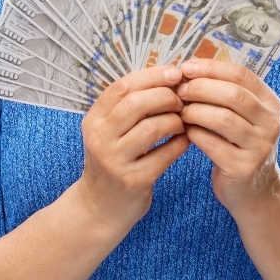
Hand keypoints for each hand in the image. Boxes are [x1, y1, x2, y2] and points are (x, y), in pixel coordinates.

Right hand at [77, 66, 189, 230]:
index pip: (122, 87)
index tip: (175, 72)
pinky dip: (179, 144)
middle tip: (181, 100)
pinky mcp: (134, 180)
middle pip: (136, 104)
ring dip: (175, 120)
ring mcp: (115, 161)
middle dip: (165, 96)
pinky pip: (164, 154)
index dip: (152, 75)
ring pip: (152, 127)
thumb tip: (167, 77)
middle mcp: (100, 138)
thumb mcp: (109, 132)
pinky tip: (185, 141)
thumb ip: (130, 107)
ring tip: (182, 122)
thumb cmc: (113, 161)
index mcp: (94, 120)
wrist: (100, 207)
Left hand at [177, 59, 279, 213]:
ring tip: (180, 111)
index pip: (241, 75)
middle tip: (179, 90)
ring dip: (195, 111)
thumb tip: (188, 70)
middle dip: (201, 88)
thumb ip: (224, 94)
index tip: (186, 67)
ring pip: (223, 118)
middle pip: (233, 94)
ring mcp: (260, 147)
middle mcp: (271, 123)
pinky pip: (213, 144)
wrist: (255, 190)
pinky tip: (186, 132)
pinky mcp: (244, 168)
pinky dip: (195, 134)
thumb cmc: (240, 146)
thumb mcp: (243, 117)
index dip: (211, 68)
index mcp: (271, 103)